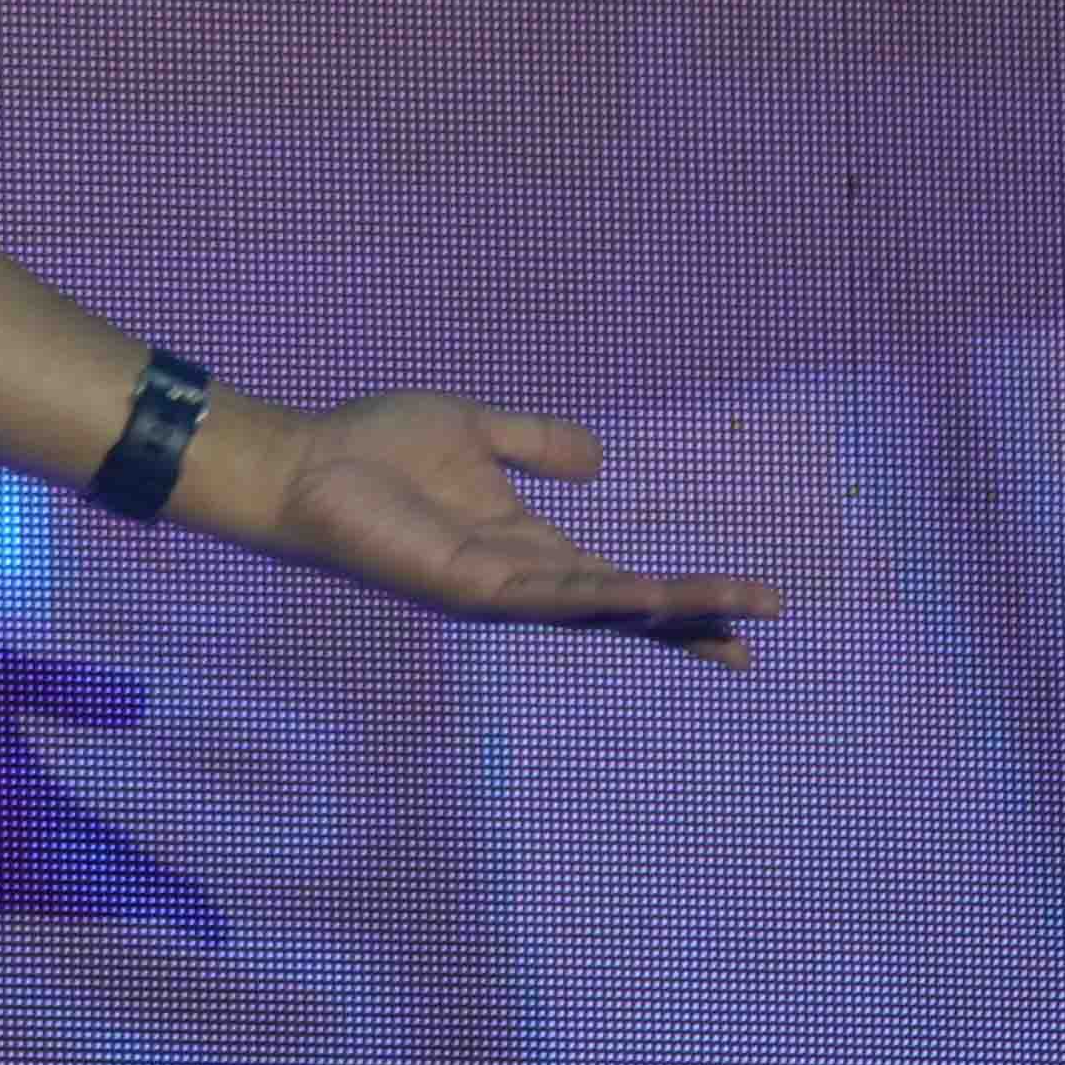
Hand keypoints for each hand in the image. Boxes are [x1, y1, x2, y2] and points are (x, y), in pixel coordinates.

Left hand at [188, 392, 773, 665]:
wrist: (303, 466)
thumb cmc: (373, 451)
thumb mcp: (476, 431)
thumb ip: (536, 443)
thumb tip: (600, 462)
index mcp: (527, 549)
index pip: (618, 584)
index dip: (679, 597)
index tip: (746, 606)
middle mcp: (520, 581)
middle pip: (625, 612)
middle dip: (693, 621)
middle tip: (761, 633)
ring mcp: (498, 592)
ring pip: (603, 610)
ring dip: (671, 613)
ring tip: (737, 618)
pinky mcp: (469, 589)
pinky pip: (552, 597)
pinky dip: (605, 600)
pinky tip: (652, 599)